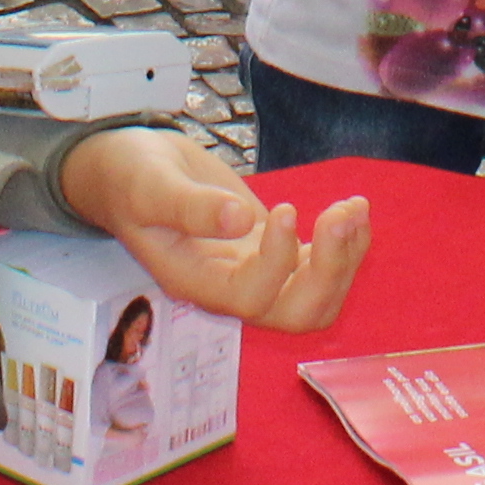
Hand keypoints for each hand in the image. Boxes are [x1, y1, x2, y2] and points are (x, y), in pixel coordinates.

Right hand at [58, 127, 372, 330]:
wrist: (130, 170)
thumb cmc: (131, 177)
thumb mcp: (149, 185)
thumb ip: (189, 206)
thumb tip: (240, 220)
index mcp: (195, 282)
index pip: (251, 297)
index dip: (279, 261)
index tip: (286, 209)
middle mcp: (230, 288)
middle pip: (295, 314)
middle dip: (331, 272)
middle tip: (342, 214)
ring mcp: (255, 272)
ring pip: (316, 298)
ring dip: (346, 259)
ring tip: (354, 207)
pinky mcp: (273, 251)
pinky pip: (320, 268)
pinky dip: (345, 243)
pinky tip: (353, 207)